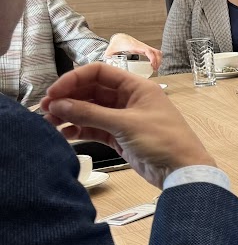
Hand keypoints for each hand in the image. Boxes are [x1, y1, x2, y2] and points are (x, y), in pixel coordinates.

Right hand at [40, 63, 215, 188]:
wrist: (183, 171)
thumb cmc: (165, 141)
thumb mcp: (125, 124)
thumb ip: (90, 114)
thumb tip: (59, 104)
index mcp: (136, 87)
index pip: (99, 73)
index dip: (74, 79)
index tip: (54, 92)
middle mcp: (129, 99)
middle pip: (91, 91)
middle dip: (68, 98)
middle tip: (46, 109)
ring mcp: (124, 118)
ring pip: (90, 110)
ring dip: (70, 114)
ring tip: (50, 122)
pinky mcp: (120, 136)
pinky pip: (94, 128)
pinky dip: (79, 129)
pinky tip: (65, 133)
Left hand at [105, 34, 161, 70]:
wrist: (120, 38)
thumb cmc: (116, 44)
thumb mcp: (110, 51)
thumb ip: (107, 58)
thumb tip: (104, 66)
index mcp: (135, 47)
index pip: (148, 51)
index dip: (153, 59)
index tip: (153, 66)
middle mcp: (142, 46)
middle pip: (156, 52)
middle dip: (158, 61)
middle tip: (155, 69)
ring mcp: (144, 47)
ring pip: (157, 52)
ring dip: (159, 60)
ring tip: (155, 68)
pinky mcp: (145, 49)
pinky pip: (155, 52)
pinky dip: (157, 58)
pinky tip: (154, 65)